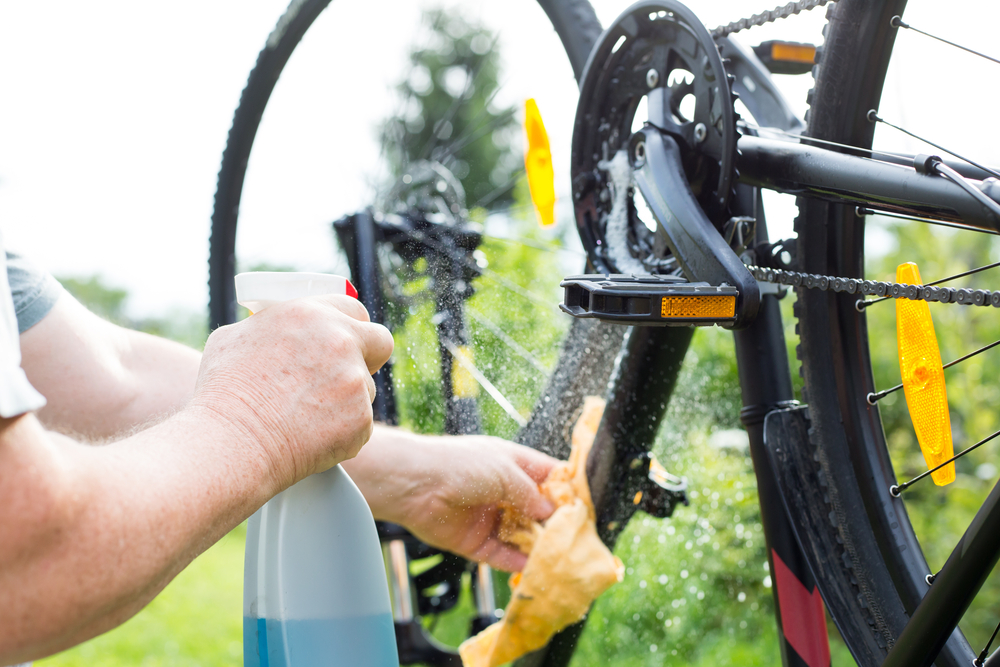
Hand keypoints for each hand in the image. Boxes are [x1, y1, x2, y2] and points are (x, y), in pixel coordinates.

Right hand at [191, 294, 392, 492]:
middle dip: (370, 356)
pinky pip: (360, 424)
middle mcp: (341, 341)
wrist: (231, 443)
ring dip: (348, 401)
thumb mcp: (232, 338)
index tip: (347, 340)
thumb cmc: (222, 394)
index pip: (353, 309)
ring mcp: (355, 380)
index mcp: (311, 314)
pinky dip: (342, 433)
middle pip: (381, 342)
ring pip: (366, 389)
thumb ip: (267, 328)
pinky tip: (311, 439)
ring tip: (307, 418)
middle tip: (349, 374)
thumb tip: (275, 331)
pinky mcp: (362, 418)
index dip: (350, 326)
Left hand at [351, 429, 557, 571]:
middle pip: (538, 510)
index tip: (585, 507)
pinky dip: (518, 562)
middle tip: (577, 538)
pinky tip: (534, 567)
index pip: (549, 477)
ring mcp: (490, 517)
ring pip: (522, 536)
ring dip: (539, 546)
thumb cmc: (458, 465)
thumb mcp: (505, 472)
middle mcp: (503, 490)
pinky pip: (503, 555)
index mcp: (513, 464)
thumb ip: (531, 494)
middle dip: (556, 524)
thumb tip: (552, 512)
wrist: (414, 485)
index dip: (567, 490)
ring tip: (560, 557)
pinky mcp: (476, 542)